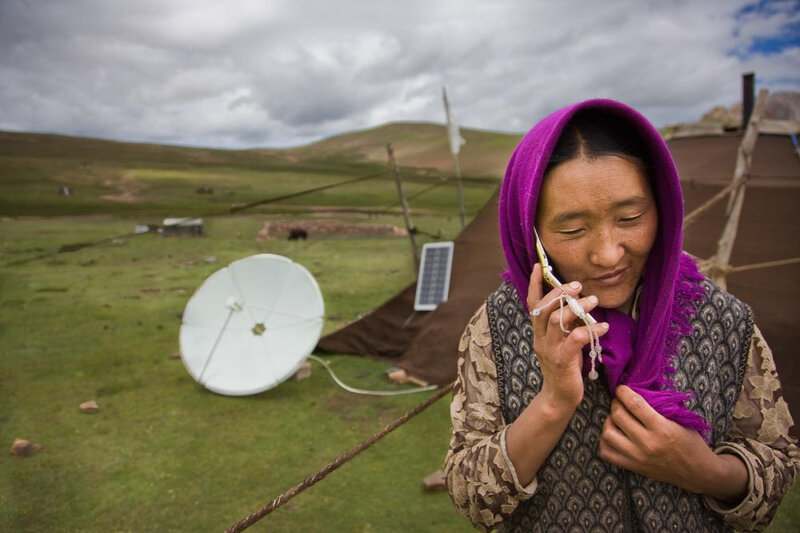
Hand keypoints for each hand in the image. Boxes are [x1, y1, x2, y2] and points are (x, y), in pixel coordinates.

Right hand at [527, 263, 607, 409]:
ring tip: (594, 301)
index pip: (532, 303)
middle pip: (544, 307)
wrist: (559, 397)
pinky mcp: (562, 361)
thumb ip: (565, 323)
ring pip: (558, 320)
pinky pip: (575, 339)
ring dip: (577, 307)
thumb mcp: (561, 341)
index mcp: (538, 331)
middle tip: (578, 285)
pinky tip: (603, 326)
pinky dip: (590, 329)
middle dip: (560, 292)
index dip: (535, 284)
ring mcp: (549, 349)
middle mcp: (540, 338)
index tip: (540, 266)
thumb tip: (576, 302)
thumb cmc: (564, 366)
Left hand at [599, 386, 746, 501]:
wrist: (697, 472)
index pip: (634, 404)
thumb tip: (637, 390)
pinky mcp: (632, 467)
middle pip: (618, 416)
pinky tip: (614, 434)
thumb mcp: (681, 420)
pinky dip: (605, 441)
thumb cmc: (690, 442)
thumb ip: (659, 406)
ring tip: (617, 419)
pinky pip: (606, 452)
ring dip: (609, 422)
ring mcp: (637, 457)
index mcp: (661, 428)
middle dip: (616, 404)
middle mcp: (647, 443)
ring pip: (608, 433)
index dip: (623, 392)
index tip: (621, 388)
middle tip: (620, 402)